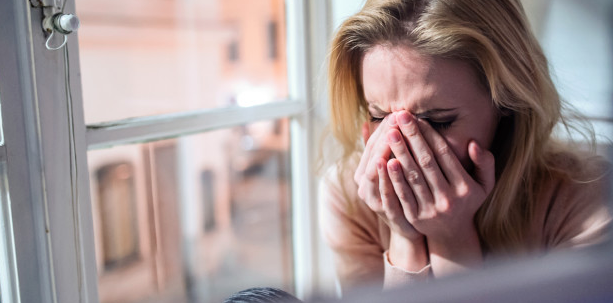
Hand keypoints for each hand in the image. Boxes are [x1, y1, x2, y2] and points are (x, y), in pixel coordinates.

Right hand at [354, 114, 421, 239]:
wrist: (411, 230)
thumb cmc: (402, 194)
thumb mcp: (389, 171)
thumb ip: (379, 150)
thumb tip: (365, 123)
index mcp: (363, 174)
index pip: (371, 146)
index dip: (382, 129)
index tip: (395, 113)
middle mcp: (364, 187)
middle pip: (373, 156)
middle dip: (385, 135)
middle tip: (397, 117)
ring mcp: (374, 200)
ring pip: (376, 171)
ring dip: (385, 150)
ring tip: (393, 132)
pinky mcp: (386, 213)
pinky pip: (385, 191)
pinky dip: (387, 176)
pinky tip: (392, 161)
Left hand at [385, 110, 494, 274]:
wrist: (452, 234)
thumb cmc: (467, 201)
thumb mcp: (485, 184)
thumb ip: (485, 162)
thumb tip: (473, 143)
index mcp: (465, 187)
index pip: (444, 155)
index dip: (429, 135)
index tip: (417, 118)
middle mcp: (449, 198)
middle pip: (426, 163)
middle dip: (412, 138)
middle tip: (399, 116)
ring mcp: (431, 209)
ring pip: (413, 177)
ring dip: (400, 153)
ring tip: (390, 133)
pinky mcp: (415, 218)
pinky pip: (403, 195)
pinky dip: (394, 178)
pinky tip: (385, 161)